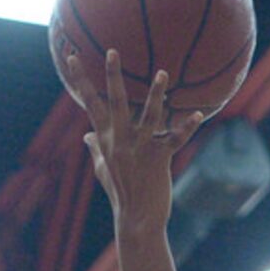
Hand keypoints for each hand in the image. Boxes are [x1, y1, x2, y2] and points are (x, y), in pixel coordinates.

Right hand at [65, 47, 205, 232]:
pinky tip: (199, 115)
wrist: (136, 219)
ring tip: (162, 74)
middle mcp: (121, 141)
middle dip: (113, 76)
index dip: (81, 81)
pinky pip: (175, 139)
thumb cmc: (120, 193)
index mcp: (106, 140)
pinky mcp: (160, 159)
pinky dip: (187, 128)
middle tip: (113, 51)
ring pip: (149, 116)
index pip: (90, 104)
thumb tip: (86, 136)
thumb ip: (96, 149)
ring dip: (156, 94)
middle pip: (115, 103)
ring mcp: (140, 148)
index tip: (71, 58)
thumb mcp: (103, 169)